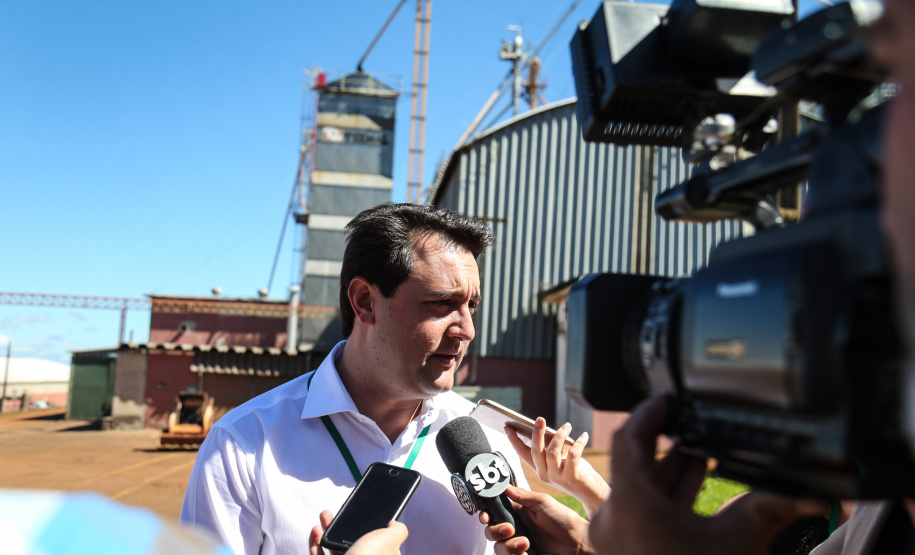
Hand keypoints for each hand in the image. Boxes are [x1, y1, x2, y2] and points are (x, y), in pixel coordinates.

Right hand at [309, 509, 408, 554]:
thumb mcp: (390, 539)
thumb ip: (398, 530)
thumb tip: (394, 524)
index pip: (379, 543)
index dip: (372, 528)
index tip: (363, 515)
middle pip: (353, 541)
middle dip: (344, 525)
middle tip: (338, 513)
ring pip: (334, 548)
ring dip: (328, 529)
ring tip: (325, 516)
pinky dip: (316, 543)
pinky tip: (316, 531)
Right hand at [481, 486, 594, 554]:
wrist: (578, 542)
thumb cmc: (563, 519)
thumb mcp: (542, 502)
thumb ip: (521, 495)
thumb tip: (502, 486)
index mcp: (517, 513)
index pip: (494, 513)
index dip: (486, 515)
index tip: (485, 516)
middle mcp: (515, 529)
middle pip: (491, 532)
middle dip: (495, 531)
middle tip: (509, 529)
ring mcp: (518, 545)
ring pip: (498, 548)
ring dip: (508, 546)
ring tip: (525, 544)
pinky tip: (527, 552)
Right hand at [505, 418, 609, 516]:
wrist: (591, 492)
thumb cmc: (576, 471)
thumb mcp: (560, 459)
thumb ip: (552, 448)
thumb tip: (546, 429)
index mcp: (539, 469)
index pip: (523, 454)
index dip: (514, 441)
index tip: (507, 427)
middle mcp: (545, 475)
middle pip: (536, 451)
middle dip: (536, 433)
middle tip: (540, 419)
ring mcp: (557, 478)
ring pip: (552, 451)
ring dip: (560, 435)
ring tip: (568, 426)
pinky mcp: (571, 477)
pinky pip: (572, 455)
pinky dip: (579, 443)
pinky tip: (583, 436)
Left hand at [589, 395, 825, 554]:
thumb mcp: (740, 540)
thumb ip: (771, 505)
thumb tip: (806, 488)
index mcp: (631, 505)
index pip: (629, 439)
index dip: (649, 413)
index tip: (665, 399)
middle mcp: (613, 518)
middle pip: (634, 462)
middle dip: (667, 440)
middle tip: (690, 420)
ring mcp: (615, 537)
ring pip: (637, 487)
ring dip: (668, 467)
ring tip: (700, 448)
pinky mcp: (624, 551)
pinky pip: (639, 509)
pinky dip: (663, 493)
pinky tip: (692, 483)